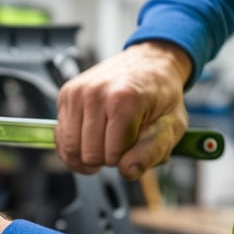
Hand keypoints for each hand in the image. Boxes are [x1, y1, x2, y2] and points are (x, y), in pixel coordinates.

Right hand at [55, 40, 192, 179]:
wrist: (149, 62)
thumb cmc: (161, 95)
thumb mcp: (172, 126)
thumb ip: (152, 152)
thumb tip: (127, 171)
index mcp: (125, 99)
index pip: (113, 156)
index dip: (128, 157)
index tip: (137, 141)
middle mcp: (96, 92)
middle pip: (90, 155)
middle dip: (107, 157)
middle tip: (122, 141)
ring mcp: (77, 92)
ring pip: (71, 149)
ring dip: (89, 153)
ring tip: (106, 142)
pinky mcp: (66, 94)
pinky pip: (61, 137)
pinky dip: (74, 145)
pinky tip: (89, 140)